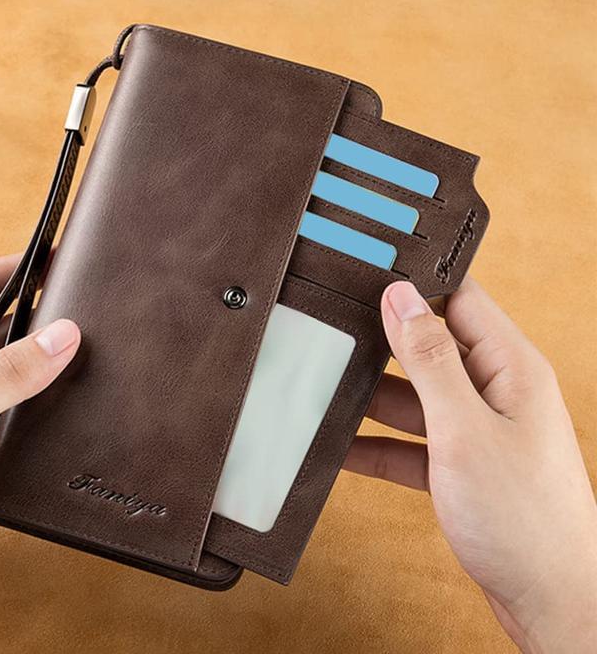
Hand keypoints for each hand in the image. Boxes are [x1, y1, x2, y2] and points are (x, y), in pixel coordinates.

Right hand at [343, 278, 596, 652]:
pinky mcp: (463, 464)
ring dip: (374, 399)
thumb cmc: (524, 519)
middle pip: (430, 347)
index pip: (460, 299)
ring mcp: (479, 428)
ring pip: (415, 396)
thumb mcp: (463, 429)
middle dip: (383, 344)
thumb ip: (429, 360)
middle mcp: (497, 390)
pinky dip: (379, 444)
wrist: (551, 604)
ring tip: (326, 393)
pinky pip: (412, 441)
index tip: (366, 274)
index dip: (414, 284)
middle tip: (334, 336)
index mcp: (511, 366)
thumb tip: (399, 298)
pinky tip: (341, 448)